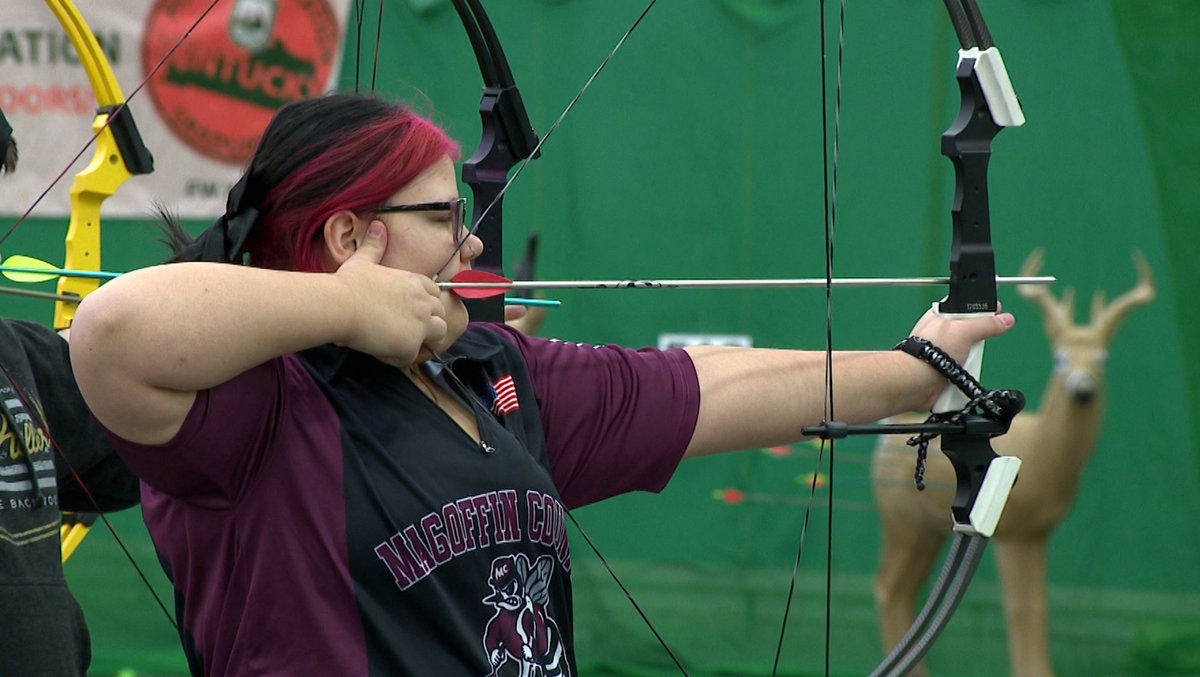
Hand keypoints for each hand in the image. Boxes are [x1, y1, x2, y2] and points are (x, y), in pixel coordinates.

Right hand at [334, 220, 446, 364]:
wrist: (340, 305)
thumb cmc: (348, 283)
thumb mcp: (363, 260)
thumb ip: (375, 245)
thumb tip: (378, 226)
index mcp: (415, 282)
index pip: (435, 293)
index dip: (424, 303)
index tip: (407, 310)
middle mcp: (424, 301)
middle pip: (441, 314)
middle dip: (427, 323)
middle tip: (401, 329)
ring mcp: (422, 323)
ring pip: (438, 334)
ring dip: (421, 340)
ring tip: (397, 342)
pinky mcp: (412, 344)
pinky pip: (412, 356)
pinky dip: (397, 357)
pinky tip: (379, 352)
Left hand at [908, 304, 1013, 364]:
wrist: (917, 381)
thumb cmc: (930, 350)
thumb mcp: (965, 330)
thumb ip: (987, 323)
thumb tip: (1005, 319)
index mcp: (942, 314)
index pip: (967, 304)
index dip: (982, 304)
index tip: (996, 305)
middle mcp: (943, 331)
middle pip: (972, 329)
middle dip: (979, 336)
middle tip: (980, 340)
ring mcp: (944, 350)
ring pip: (970, 350)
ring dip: (972, 358)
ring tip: (965, 361)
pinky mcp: (946, 368)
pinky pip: (965, 367)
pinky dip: (967, 371)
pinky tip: (962, 371)